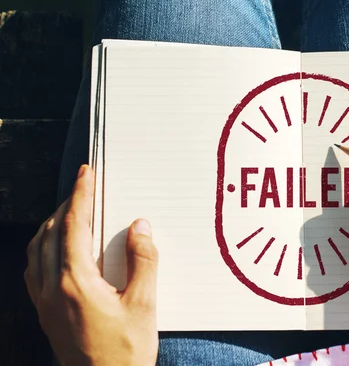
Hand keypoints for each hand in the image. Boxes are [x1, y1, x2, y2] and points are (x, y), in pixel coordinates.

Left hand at [24, 164, 158, 365]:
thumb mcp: (144, 305)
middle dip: (67, 204)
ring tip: (72, 210)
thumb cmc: (125, 352)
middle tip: (85, 186)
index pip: (73, 227)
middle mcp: (52, 289)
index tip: (86, 173)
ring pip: (37, 250)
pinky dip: (43, 247)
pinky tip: (57, 248)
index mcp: (75, 283)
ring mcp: (44, 303)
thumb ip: (144, 261)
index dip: (80, 195)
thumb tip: (140, 226)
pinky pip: (34, 269)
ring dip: (52, 224)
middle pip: (51, 233)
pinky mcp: (44, 314)